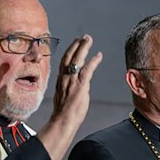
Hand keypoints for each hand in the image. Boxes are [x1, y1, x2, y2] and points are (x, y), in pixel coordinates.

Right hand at [37, 34, 102, 159]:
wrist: (63, 121)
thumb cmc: (64, 115)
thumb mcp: (63, 99)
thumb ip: (67, 91)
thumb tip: (72, 91)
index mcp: (60, 81)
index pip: (64, 62)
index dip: (69, 52)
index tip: (74, 44)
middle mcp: (64, 78)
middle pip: (69, 57)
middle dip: (76, 45)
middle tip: (83, 37)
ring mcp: (72, 81)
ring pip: (77, 59)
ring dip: (83, 48)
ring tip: (88, 39)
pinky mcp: (80, 85)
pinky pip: (87, 69)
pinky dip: (93, 61)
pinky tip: (99, 55)